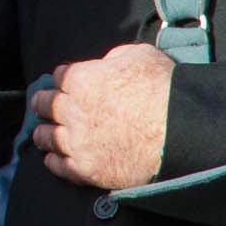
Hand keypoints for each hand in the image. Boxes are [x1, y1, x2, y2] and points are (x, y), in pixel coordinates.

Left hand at [30, 42, 171, 189]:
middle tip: (44, 106)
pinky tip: (53, 159)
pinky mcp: (87, 169)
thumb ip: (115, 58)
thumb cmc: (165, 90)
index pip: (60, 76)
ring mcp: (77, 142)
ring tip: (42, 133)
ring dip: (43, 133)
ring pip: (46, 136)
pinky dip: (53, 161)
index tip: (66, 82)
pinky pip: (59, 166)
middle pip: (45, 105)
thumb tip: (108, 64)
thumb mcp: (140, 56)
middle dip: (45, 103)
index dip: (65, 78)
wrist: (183, 133)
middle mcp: (72, 111)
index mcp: (81, 80)